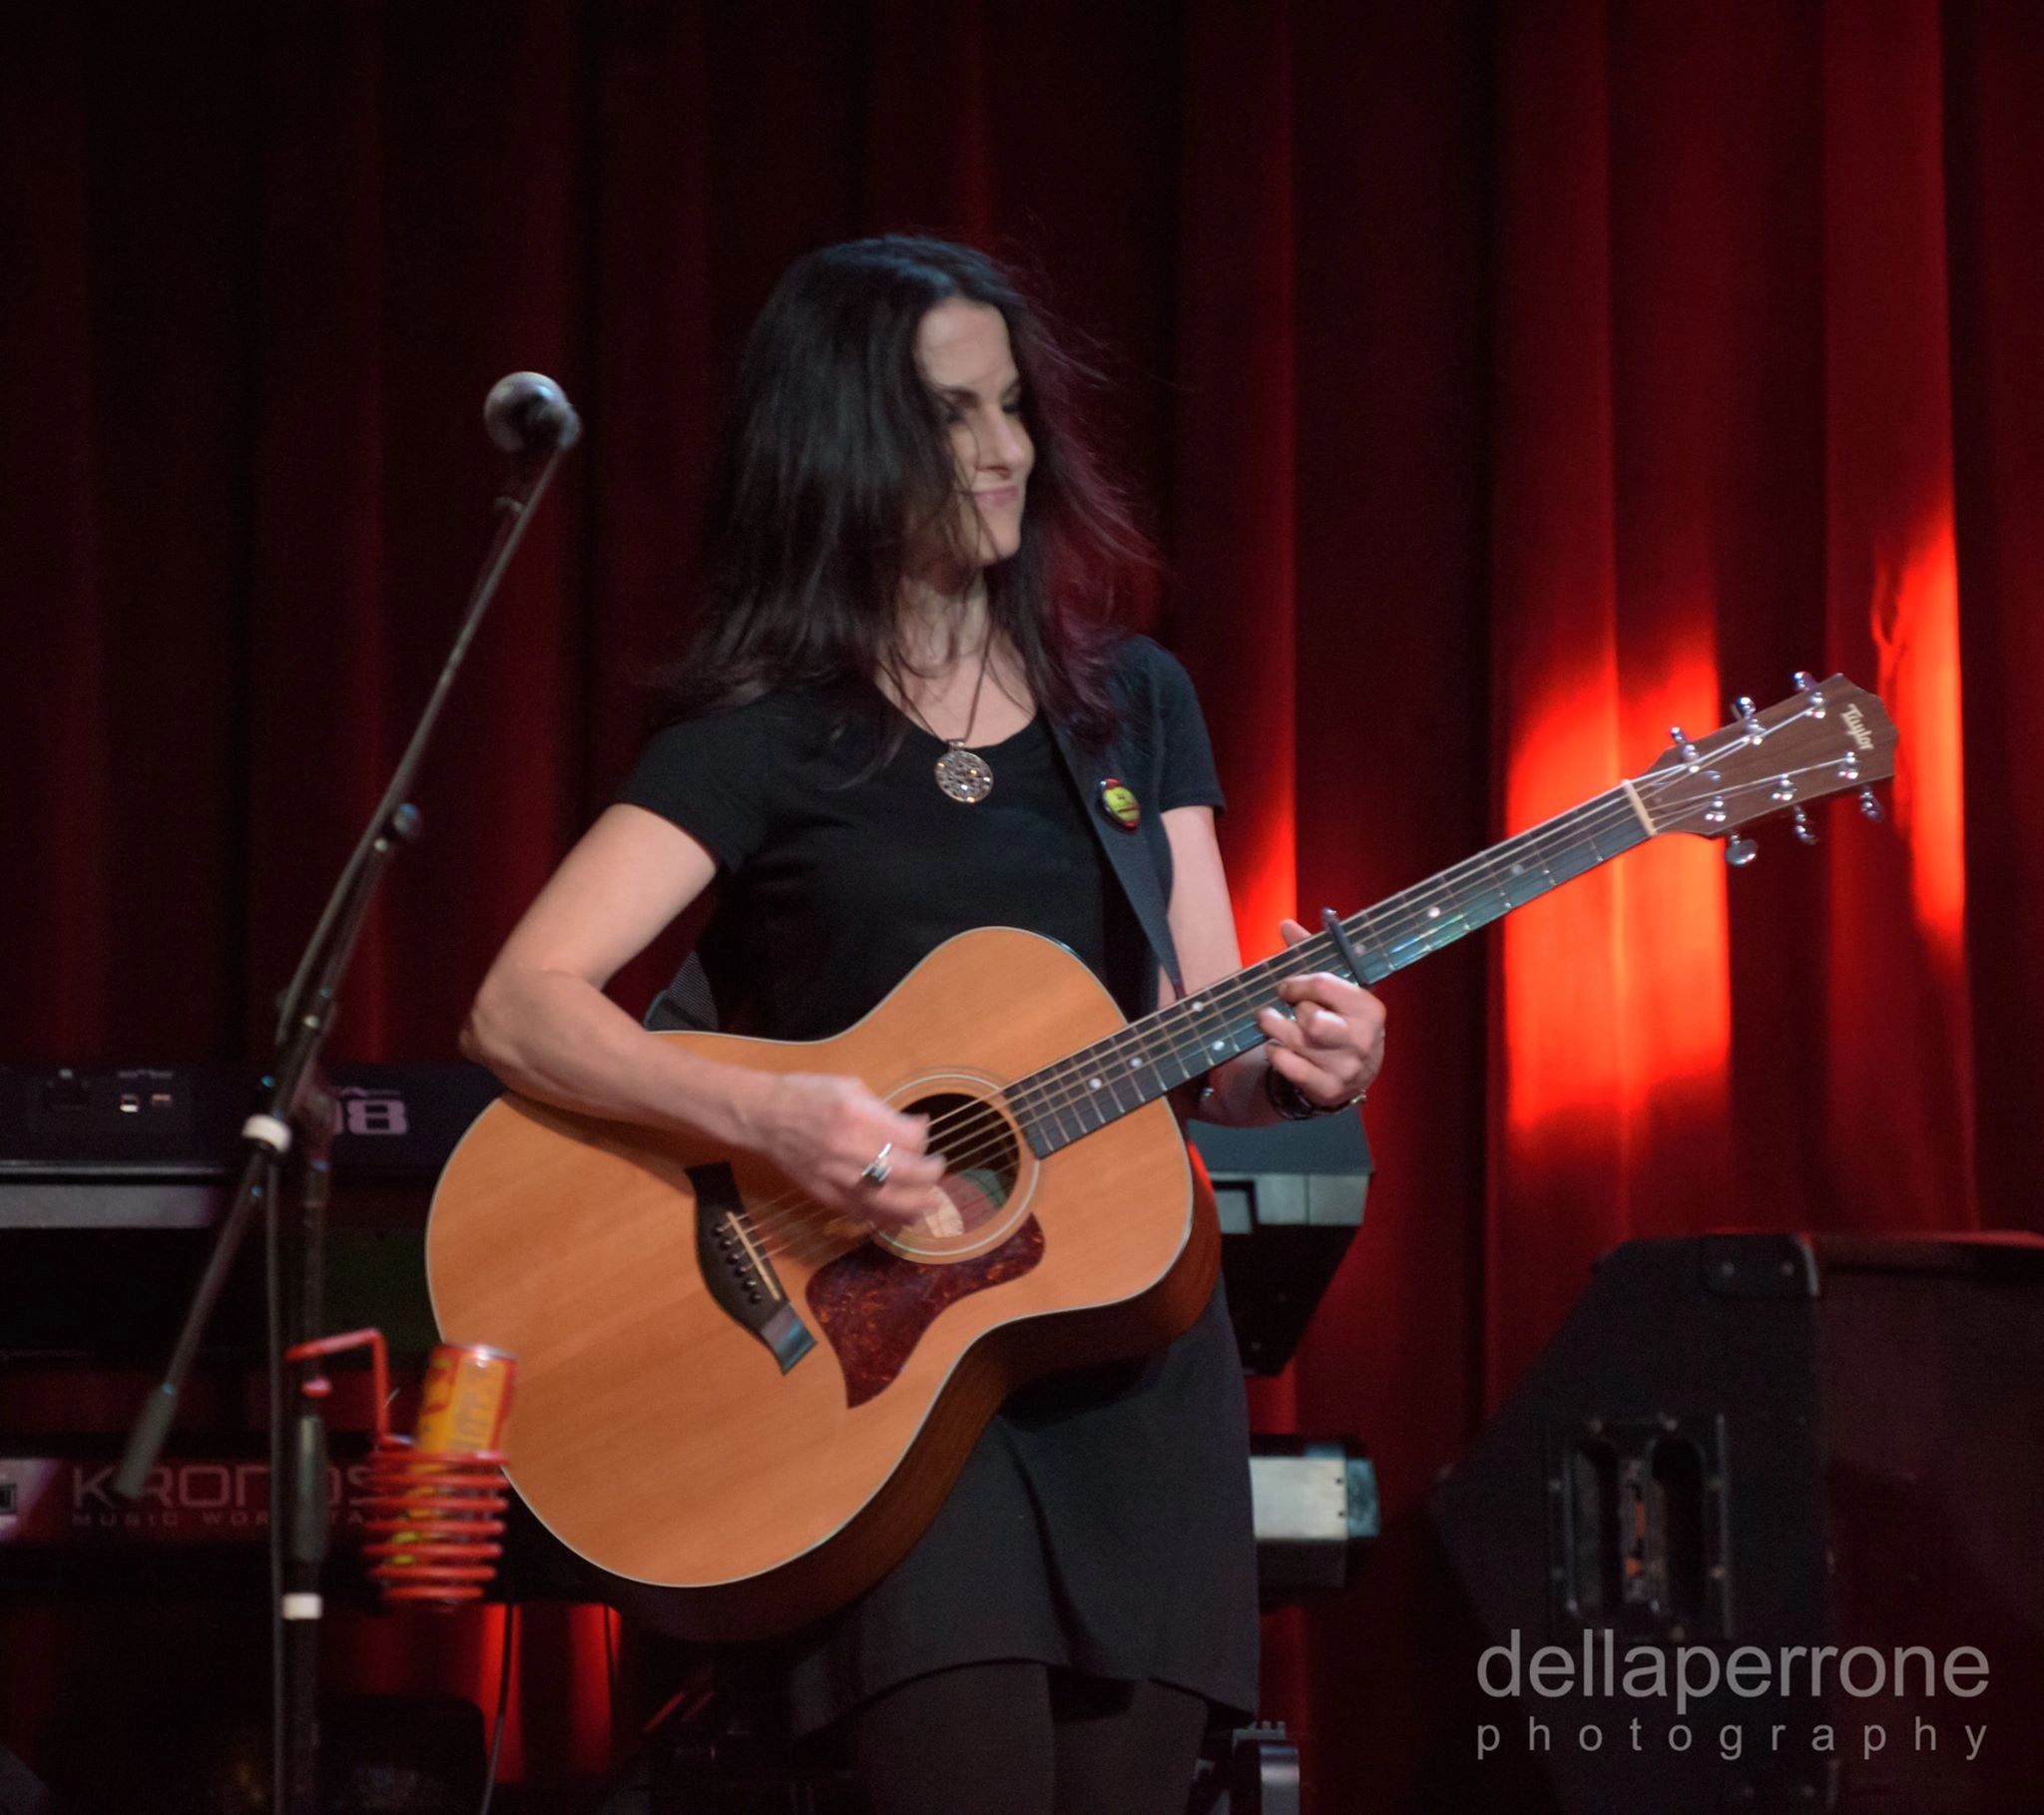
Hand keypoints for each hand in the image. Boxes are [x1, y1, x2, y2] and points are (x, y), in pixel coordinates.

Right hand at [748, 1072, 961, 1232]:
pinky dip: (886, 1217)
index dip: (923, 1136)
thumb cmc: (807, 1094)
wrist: (763, 1117)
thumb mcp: (849, 1085)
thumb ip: (883, 1109)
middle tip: (936, 1168)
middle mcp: (848, 1148)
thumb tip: (914, 1127)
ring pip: (887, 1202)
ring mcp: (836, 1176)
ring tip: (929, 1201)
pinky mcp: (824, 1195)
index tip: (923, 1129)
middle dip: (930, 1173)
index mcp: (857, 1115)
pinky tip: (902, 1215)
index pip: (909, 1137)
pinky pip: (861, 1214)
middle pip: (905, 1173)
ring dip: (916, 1204)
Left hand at [1255, 918, 1387, 1108]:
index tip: (1285, 986)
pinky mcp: (1328, 1089)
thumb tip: (1286, 925)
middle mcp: (1362, 1039)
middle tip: (1282, 1008)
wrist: (1356, 1072)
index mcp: (1369, 1008)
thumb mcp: (1337, 989)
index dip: (1296, 982)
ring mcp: (1346, 1067)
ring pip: (1295, 1042)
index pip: (1324, 985)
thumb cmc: (1341, 1019)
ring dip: (1274, 1029)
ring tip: (1269, 1023)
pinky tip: (1277, 1048)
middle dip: (1289, 1010)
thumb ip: (1312, 955)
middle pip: (1310, 1019)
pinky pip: (1289, 1067)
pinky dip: (1276, 1054)